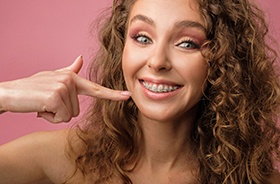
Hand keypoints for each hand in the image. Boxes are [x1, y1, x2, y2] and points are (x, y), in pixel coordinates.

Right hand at [0, 56, 130, 122]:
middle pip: (76, 110)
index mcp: (72, 78)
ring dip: (54, 114)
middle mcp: (70, 80)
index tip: (127, 96)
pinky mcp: (56, 96)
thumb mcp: (53, 77)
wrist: (10, 93)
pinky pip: (61, 118)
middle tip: (47, 103)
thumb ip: (69, 70)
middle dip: (61, 112)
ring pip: (69, 115)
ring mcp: (64, 87)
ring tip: (43, 104)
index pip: (95, 88)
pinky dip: (49, 118)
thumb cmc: (33, 88)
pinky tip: (40, 108)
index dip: (112, 94)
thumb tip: (80, 59)